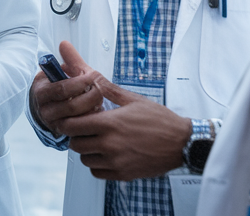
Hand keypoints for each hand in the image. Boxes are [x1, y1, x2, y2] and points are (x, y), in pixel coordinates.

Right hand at [31, 40, 104, 136]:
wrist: (51, 109)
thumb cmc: (61, 88)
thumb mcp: (64, 74)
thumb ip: (68, 60)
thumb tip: (64, 43)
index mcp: (42, 90)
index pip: (61, 88)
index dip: (80, 83)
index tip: (93, 76)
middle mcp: (44, 109)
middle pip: (71, 106)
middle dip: (90, 97)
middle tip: (99, 90)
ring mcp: (53, 123)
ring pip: (77, 120)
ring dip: (92, 109)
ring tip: (99, 101)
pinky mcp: (63, 134)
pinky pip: (80, 131)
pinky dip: (92, 121)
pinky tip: (97, 113)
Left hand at [67, 73, 192, 180]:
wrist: (182, 143)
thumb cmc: (160, 120)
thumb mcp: (133, 99)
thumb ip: (107, 89)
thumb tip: (90, 75)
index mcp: (110, 123)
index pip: (72, 126)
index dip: (68, 121)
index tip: (72, 118)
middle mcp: (110, 145)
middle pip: (75, 144)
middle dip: (76, 135)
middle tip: (86, 129)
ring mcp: (116, 162)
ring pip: (84, 160)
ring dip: (87, 150)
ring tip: (98, 141)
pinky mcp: (123, 174)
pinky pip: (97, 172)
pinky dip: (97, 164)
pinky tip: (106, 154)